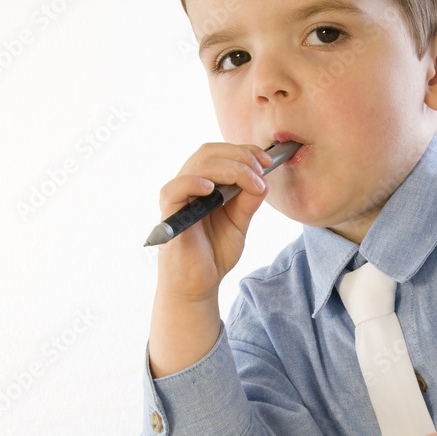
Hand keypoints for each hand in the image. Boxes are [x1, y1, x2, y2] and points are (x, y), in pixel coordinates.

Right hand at [154, 142, 273, 296]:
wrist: (199, 285)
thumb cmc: (214, 253)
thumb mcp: (239, 223)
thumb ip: (248, 201)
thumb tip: (263, 179)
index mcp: (204, 183)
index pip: (219, 153)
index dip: (244, 150)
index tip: (266, 160)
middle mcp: (189, 186)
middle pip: (209, 152)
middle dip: (240, 155)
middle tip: (260, 171)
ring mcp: (178, 198)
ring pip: (197, 165)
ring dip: (230, 168)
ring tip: (250, 182)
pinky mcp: (169, 214)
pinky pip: (175, 189)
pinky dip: (194, 182)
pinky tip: (211, 189)